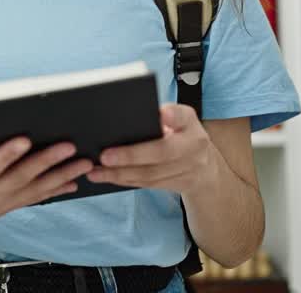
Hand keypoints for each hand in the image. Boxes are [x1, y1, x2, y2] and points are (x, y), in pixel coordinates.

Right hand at [0, 133, 94, 244]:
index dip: (6, 155)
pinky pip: (32, 199)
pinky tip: (73, 180)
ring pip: (33, 191)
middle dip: (46, 162)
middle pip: (19, 179)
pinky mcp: (2, 208)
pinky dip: (54, 190)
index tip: (24, 139)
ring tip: (83, 163)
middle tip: (68, 146)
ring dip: (59, 176)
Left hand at [85, 103, 217, 195]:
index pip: (181, 116)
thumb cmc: (182, 133)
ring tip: (95, 171)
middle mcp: (194, 147)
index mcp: (190, 123)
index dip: (171, 116)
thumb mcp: (180, 118)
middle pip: (161, 153)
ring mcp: (189, 169)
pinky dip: (126, 181)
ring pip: (151, 174)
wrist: (206, 165)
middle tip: (104, 156)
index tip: (159, 115)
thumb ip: (166, 114)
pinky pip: (149, 184)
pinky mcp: (179, 185)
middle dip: (131, 156)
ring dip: (121, 174)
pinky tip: (107, 177)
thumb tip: (139, 116)